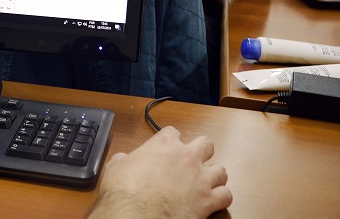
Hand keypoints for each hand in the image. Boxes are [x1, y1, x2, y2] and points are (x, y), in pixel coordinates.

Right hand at [88, 126, 231, 217]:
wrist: (138, 213)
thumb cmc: (126, 190)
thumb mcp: (116, 166)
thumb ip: (124, 159)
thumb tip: (122, 160)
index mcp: (164, 144)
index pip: (173, 132)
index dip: (171, 139)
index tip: (167, 146)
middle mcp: (187, 157)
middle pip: (206, 143)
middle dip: (201, 151)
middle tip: (193, 160)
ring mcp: (200, 178)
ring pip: (221, 170)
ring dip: (214, 175)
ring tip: (206, 181)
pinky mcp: (208, 201)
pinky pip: (226, 195)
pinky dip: (221, 198)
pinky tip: (213, 200)